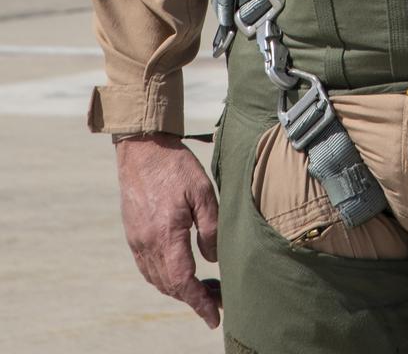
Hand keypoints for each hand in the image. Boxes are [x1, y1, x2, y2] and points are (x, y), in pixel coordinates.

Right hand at [115, 133, 220, 328]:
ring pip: (156, 279)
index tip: (213, 318)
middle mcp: (147, 243)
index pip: (183, 281)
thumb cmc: (176, 166)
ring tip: (199, 291)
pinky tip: (176, 274)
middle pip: (169, 285)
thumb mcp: (203, 191)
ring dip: (177, 290)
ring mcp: (137, 240)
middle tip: (215, 302)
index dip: (199, 303)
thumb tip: (213, 259)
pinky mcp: (132, 233)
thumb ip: (211, 227)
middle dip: (192, 299)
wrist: (142, 148)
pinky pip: (146, 267)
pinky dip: (162, 278)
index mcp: (167, 234)